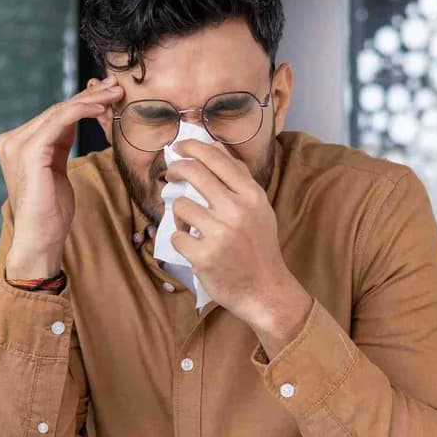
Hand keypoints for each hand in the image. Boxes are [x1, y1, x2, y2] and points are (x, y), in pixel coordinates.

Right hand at [0, 76, 123, 277]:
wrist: (40, 238)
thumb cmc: (51, 211)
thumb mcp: (56, 169)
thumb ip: (58, 143)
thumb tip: (74, 119)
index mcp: (16, 143)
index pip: (52, 115)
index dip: (81, 102)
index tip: (106, 94)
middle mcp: (12, 140)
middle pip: (56, 110)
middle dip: (89, 96)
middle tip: (115, 86)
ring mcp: (17, 144)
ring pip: (60, 111)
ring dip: (91, 100)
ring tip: (114, 94)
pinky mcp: (30, 151)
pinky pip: (61, 120)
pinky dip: (83, 111)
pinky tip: (101, 108)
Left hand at [167, 140, 312, 357]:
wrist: (265, 289)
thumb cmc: (258, 246)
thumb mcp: (258, 208)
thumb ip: (237, 178)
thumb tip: (212, 147)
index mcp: (252, 195)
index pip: (216, 159)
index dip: (193, 147)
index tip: (180, 147)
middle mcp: (236, 210)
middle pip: (194, 173)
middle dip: (176, 168)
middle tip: (171, 173)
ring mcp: (219, 233)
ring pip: (180, 206)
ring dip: (179, 212)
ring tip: (189, 222)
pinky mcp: (203, 256)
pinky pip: (176, 236)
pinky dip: (181, 239)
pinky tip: (193, 245)